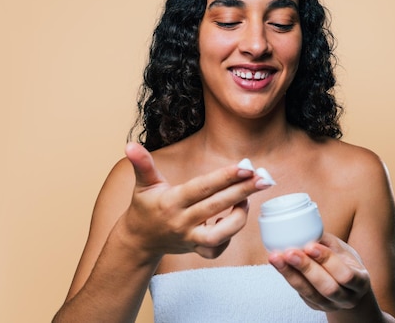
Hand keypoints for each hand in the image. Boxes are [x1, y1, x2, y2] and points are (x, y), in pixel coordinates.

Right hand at [120, 142, 268, 258]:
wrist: (138, 240)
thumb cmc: (145, 206)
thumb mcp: (143, 184)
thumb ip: (142, 164)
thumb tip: (129, 145)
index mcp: (172, 201)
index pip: (203, 188)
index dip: (225, 177)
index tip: (246, 167)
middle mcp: (182, 221)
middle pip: (217, 206)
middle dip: (243, 191)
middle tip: (265, 179)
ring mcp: (190, 238)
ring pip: (220, 235)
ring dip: (238, 217)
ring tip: (246, 199)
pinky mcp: (196, 250)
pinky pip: (216, 250)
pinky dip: (229, 237)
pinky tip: (234, 218)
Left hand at [268, 233, 371, 311]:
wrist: (348, 289)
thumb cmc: (345, 264)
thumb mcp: (344, 252)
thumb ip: (327, 242)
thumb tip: (305, 226)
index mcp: (360, 282)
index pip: (346, 275)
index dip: (328, 261)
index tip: (310, 245)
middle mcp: (347, 298)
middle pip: (327, 287)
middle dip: (306, 268)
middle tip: (289, 252)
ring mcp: (330, 305)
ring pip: (310, 293)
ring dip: (291, 274)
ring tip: (277, 258)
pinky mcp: (315, 306)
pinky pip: (301, 293)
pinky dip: (288, 277)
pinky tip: (279, 264)